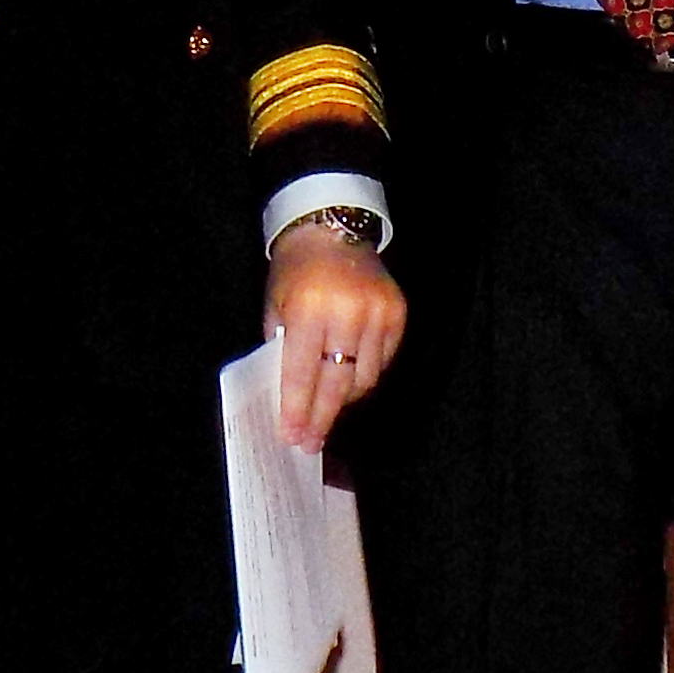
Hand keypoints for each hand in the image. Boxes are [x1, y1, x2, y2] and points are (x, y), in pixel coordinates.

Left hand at [265, 226, 404, 451]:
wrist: (332, 229)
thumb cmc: (294, 272)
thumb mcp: (276, 307)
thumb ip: (282, 351)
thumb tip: (290, 401)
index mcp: (309, 309)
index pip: (302, 372)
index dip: (297, 409)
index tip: (292, 436)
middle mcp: (347, 312)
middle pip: (336, 383)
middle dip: (321, 417)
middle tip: (310, 442)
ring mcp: (377, 313)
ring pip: (364, 379)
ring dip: (343, 400)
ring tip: (326, 412)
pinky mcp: (397, 314)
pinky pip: (381, 362)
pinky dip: (363, 376)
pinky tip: (347, 382)